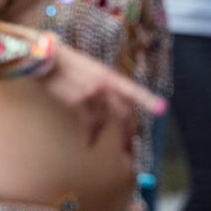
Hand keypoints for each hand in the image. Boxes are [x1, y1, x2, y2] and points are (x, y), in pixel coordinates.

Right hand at [40, 45, 166, 147]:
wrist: (48, 60)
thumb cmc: (72, 66)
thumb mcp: (96, 71)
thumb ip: (109, 87)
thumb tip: (119, 107)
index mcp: (111, 76)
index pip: (133, 90)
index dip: (148, 99)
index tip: (162, 109)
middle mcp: (104, 85)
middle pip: (122, 113)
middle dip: (127, 134)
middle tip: (129, 151)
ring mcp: (91, 93)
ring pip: (104, 121)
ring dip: (102, 134)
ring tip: (101, 143)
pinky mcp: (77, 101)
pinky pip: (88, 123)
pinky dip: (90, 135)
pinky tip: (90, 143)